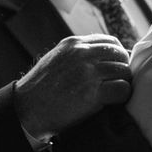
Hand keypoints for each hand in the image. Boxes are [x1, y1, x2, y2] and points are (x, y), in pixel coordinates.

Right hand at [14, 34, 131, 138]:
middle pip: (120, 55)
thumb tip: (100, 55)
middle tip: (118, 82)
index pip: (110, 41)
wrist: (26, 110)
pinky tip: (113, 102)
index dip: (117, 56)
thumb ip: (76, 53)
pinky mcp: (93, 93)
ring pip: (124, 71)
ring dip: (123, 83)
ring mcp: (88, 73)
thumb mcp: (56, 59)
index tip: (116, 68)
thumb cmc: (40, 89)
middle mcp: (82, 54)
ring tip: (114, 93)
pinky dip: (122, 96)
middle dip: (122, 69)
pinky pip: (123, 89)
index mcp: (74, 44)